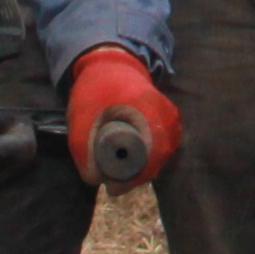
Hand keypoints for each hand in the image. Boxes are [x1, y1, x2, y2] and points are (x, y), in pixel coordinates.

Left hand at [65, 43, 176, 187]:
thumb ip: (84, 149)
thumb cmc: (96, 90)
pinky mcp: (171, 118)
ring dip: (143, 169)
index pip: (147, 160)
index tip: (113, 188)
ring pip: (162, 155)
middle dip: (135, 178)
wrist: (112, 64)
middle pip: (156, 161)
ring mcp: (172, 118)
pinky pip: (164, 146)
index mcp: (148, 112)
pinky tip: (132, 162)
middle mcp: (167, 117)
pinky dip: (150, 157)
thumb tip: (95, 181)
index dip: (130, 179)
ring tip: (120, 176)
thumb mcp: (82, 118)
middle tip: (114, 186)